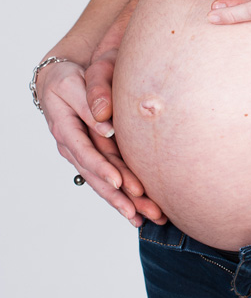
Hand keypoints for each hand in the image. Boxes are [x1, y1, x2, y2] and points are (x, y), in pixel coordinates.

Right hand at [38, 58, 164, 226]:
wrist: (59, 80)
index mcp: (65, 129)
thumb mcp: (74, 84)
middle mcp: (72, 147)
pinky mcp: (94, 157)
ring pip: (102, 183)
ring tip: (144, 218)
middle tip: (140, 211)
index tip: (119, 183)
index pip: (85, 153)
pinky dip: (121, 197)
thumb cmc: (68, 79)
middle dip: (118, 196)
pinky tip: (136, 213)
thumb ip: (89, 103)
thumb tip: (106, 126)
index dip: (102, 169)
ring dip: (123, 202)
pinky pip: (106, 180)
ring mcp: (82, 155)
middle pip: (96, 176)